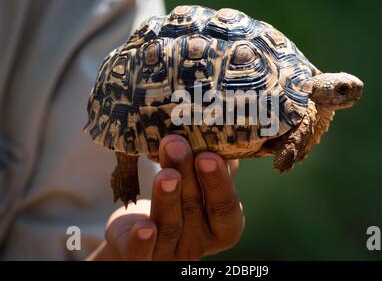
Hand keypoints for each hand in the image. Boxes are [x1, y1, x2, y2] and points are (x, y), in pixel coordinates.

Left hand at [150, 134, 243, 259]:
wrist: (141, 232)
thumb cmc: (180, 203)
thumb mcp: (198, 186)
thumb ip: (213, 168)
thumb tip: (222, 140)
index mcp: (221, 227)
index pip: (225, 208)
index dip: (218, 182)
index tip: (208, 155)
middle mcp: (198, 244)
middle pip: (194, 211)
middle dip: (187, 177)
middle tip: (178, 148)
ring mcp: (169, 253)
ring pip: (169, 226)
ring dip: (167, 198)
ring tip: (164, 173)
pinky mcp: (139, 258)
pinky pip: (140, 253)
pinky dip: (142, 241)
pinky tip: (143, 228)